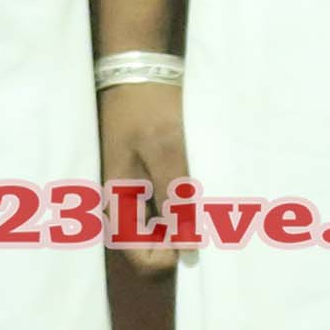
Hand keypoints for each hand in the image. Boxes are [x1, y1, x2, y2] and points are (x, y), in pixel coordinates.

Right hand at [102, 78, 191, 274]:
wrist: (139, 71)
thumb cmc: (148, 109)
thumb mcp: (165, 150)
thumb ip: (175, 197)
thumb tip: (187, 247)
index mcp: (119, 202)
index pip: (141, 257)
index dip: (168, 256)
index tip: (192, 235)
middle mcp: (124, 204)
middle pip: (152, 246)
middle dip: (181, 238)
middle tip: (208, 214)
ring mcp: (135, 191)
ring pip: (162, 228)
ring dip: (186, 221)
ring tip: (209, 198)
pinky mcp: (147, 177)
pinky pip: (166, 207)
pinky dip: (186, 204)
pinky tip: (202, 186)